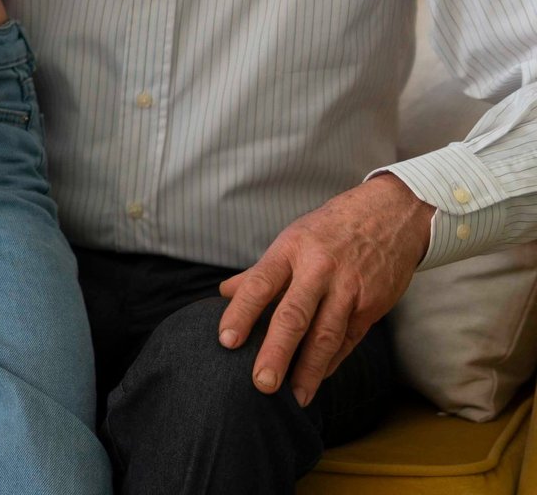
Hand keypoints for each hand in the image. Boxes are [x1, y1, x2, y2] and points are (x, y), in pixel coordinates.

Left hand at [217, 174, 433, 406]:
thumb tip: (223, 294)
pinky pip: (348, 340)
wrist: (391, 215)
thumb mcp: (291, 240)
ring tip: (294, 397)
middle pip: (294, 316)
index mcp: (291, 250)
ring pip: (326, 335)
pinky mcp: (372, 306)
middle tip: (261, 384)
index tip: (226, 341)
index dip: (241, 313)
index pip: (260, 284)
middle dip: (277, 352)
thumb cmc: (329, 230)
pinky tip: (316, 379)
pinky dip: (331, 362)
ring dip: (309, 370)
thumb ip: (259, 272)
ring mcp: (349, 289)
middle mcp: (319, 270)